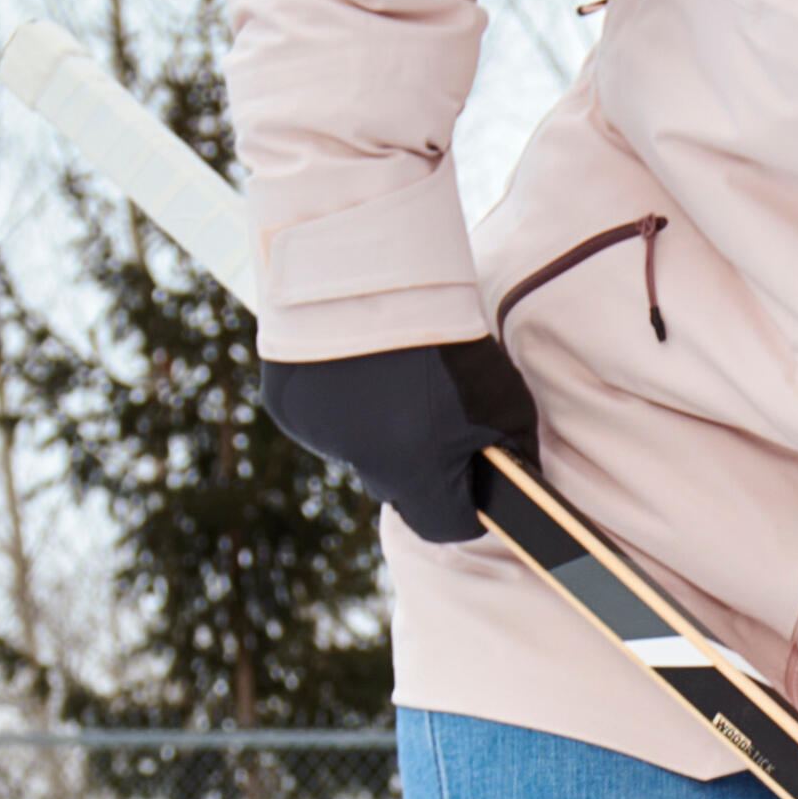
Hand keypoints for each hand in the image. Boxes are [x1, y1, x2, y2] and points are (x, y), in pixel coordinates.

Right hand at [257, 334, 541, 543]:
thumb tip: (512, 482)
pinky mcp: (285, 405)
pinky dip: (340, 402)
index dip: (464, 506)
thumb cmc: (449, 338)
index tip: (474, 477)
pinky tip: (354, 364)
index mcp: (413, 471)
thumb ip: (512, 452)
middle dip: (419, 463)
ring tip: (393, 375)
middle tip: (433, 410)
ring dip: (377, 429)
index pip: (444, 526)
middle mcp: (360, 462)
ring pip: (358, 451)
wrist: (370, 272)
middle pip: (398, 488)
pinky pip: (322, 420)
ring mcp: (317, 434)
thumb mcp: (505, 400)